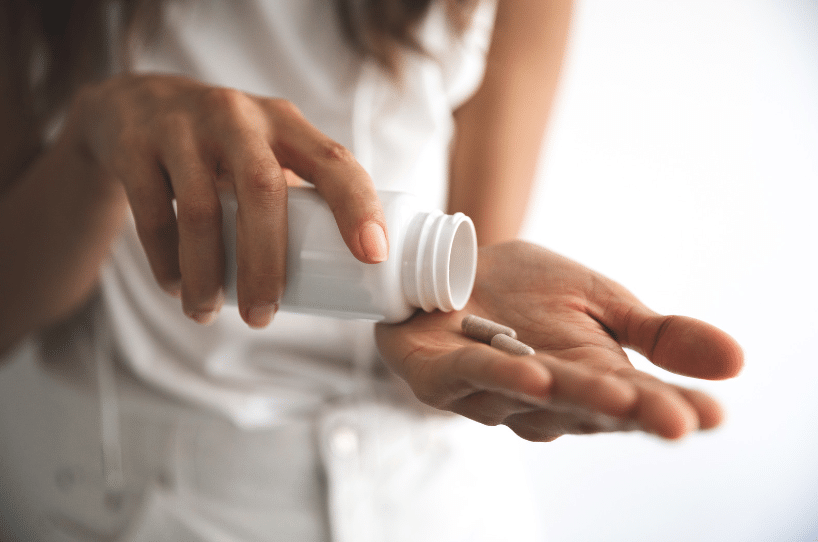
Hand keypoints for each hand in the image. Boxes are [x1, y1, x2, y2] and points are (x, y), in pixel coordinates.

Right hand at [68, 74, 387, 326]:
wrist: (135, 104)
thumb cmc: (225, 145)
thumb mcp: (268, 150)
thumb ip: (300, 194)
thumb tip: (344, 275)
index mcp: (286, 123)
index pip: (335, 161)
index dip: (358, 207)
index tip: (372, 258)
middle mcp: (239, 116)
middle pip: (263, 191)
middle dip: (266, 264)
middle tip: (262, 317)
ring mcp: (183, 127)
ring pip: (201, 211)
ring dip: (208, 275)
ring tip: (209, 313)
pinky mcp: (135, 146)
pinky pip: (154, 215)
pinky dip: (166, 262)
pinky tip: (176, 287)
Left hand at [376, 241, 742, 440]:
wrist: (453, 264)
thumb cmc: (525, 291)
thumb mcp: (601, 301)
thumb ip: (655, 334)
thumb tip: (736, 360)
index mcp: (586, 382)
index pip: (634, 403)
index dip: (669, 410)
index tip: (711, 415)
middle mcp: (542, 399)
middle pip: (590, 409)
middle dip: (631, 412)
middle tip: (677, 419)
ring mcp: (488, 392)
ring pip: (534, 398)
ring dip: (573, 396)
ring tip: (616, 393)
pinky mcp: (439, 377)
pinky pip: (471, 376)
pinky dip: (502, 375)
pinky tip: (535, 373)